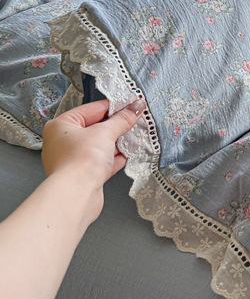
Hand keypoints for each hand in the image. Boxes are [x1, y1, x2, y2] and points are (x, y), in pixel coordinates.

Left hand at [41, 98, 144, 225]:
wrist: (76, 195)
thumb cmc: (82, 158)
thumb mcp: (106, 132)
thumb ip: (123, 119)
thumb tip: (137, 106)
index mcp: (61, 125)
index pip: (92, 109)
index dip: (114, 106)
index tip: (133, 104)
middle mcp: (63, 141)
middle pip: (96, 127)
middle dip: (118, 125)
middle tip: (137, 118)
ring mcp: (73, 159)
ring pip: (100, 145)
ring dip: (119, 141)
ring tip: (138, 134)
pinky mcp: (84, 174)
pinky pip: (102, 160)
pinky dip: (116, 156)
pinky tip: (132, 152)